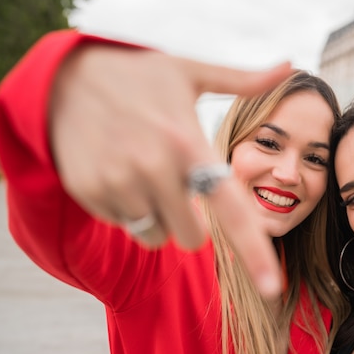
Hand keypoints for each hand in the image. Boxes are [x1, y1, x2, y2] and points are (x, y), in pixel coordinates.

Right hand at [50, 43, 290, 297]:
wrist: (64, 76)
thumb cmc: (138, 75)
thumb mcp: (190, 70)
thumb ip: (243, 79)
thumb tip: (289, 65)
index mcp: (189, 144)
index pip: (231, 209)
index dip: (255, 252)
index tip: (271, 288)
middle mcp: (155, 168)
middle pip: (190, 238)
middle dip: (188, 221)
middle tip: (174, 183)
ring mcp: (118, 183)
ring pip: (154, 235)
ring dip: (155, 215)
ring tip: (142, 171)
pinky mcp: (89, 193)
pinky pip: (121, 223)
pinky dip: (124, 207)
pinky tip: (115, 169)